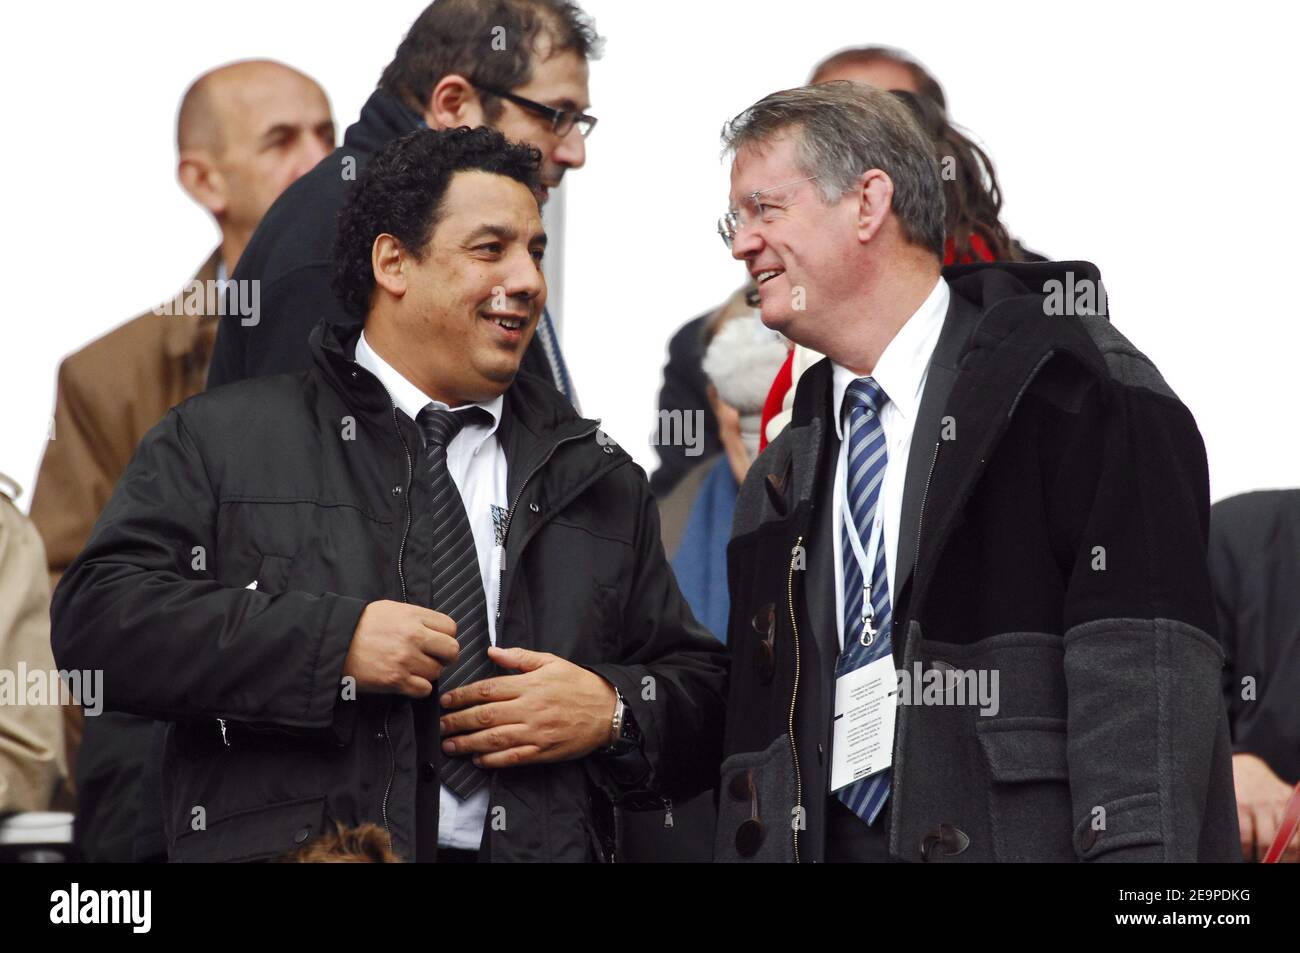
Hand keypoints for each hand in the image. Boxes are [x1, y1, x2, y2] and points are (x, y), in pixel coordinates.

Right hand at [342, 600, 458, 697]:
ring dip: (427, 673)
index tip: (436, 641)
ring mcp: (405, 660)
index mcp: (414, 616)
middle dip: (444, 656)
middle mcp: (413, 637)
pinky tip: (406, 680)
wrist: (333, 641)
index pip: (451, 628)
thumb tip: (435, 629)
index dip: (445, 636)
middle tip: (431, 658)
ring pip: (437, 672)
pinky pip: (424, 690)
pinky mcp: (395, 680)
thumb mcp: (391, 609)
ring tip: (411, 668)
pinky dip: (418, 688)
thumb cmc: (361, 624)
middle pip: (452, 651)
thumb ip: (417, 617)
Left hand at [438, 646, 616, 768]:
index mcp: (529, 685)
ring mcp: (535, 732)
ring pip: (494, 739)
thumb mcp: (551, 662)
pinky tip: (477, 759)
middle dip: (458, 721)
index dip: (463, 696)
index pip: (487, 690)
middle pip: (485, 716)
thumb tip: (492, 651)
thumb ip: (520, 657)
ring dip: (468, 743)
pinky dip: (492, 760)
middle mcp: (529, 709)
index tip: (446, 701)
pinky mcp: (543, 751)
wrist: (607, 710)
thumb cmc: (578, 684)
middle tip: (441, 725)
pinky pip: (512, 758)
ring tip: (450, 744)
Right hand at [1233, 752, 1298, 860]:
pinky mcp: (1240, 805)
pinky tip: (1245, 852)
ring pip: (1265, 842)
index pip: (1299, 839)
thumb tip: (1293, 851)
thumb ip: (1292, 821)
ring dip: (1262, 857)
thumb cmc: (1265, 790)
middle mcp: (1279, 804)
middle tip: (1272, 864)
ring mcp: (1258, 804)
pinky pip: (1244, 836)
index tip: (1288, 862)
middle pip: (1285, 843)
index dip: (1294, 857)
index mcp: (1293, 806)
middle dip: (1279, 860)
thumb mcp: (1284, 800)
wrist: (1243, 765)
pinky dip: (1245, 849)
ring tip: (1259, 859)